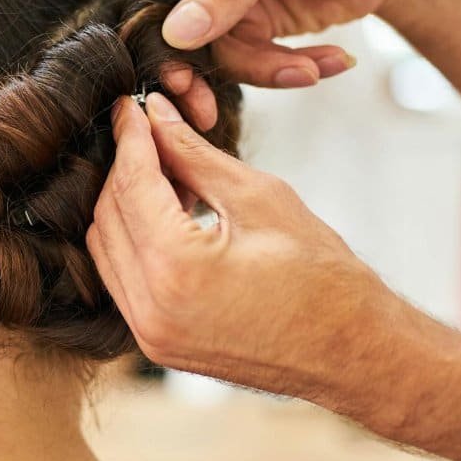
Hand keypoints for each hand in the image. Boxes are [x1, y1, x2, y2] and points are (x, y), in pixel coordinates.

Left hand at [87, 93, 402, 398]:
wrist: (354, 353)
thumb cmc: (324, 277)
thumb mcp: (259, 196)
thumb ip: (194, 154)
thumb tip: (156, 115)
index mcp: (177, 270)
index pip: (131, 185)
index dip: (131, 138)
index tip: (132, 106)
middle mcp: (151, 309)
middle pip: (108, 216)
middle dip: (125, 168)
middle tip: (151, 134)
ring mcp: (150, 334)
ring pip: (106, 248)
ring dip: (125, 204)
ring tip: (167, 175)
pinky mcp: (156, 343)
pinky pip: (121, 279)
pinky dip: (133, 240)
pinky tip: (167, 215)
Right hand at [139, 0, 431, 88]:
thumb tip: (177, 31)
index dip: (156, 30)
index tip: (175, 74)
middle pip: (174, 29)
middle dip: (200, 70)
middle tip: (207, 109)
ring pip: (215, 55)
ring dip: (264, 69)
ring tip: (313, 69)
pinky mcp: (247, 28)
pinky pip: (251, 64)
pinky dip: (288, 69)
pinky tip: (330, 62)